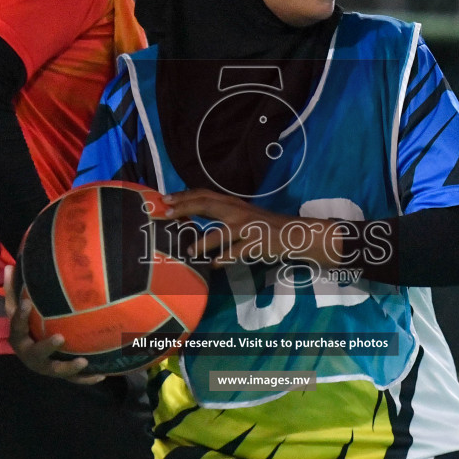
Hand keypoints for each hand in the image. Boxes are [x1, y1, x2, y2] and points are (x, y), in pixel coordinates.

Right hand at [3, 265, 104, 384]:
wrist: (28, 352)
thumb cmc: (26, 325)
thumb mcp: (16, 308)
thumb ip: (13, 290)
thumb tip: (9, 265)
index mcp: (18, 337)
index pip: (17, 326)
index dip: (21, 315)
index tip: (27, 302)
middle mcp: (30, 355)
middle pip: (36, 353)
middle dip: (47, 347)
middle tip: (60, 337)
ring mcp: (45, 366)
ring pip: (56, 370)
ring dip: (69, 367)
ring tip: (83, 361)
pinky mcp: (59, 373)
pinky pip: (73, 380)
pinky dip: (86, 378)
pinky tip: (101, 374)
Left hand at [161, 188, 347, 268]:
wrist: (293, 233)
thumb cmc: (263, 225)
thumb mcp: (242, 214)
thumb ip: (221, 213)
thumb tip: (192, 214)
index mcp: (232, 203)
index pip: (204, 194)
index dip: (183, 195)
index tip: (164, 199)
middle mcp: (237, 211)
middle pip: (206, 205)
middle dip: (184, 208)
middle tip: (166, 214)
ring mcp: (247, 228)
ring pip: (219, 233)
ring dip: (201, 243)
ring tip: (188, 252)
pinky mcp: (256, 244)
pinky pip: (236, 253)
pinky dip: (223, 259)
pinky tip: (213, 264)